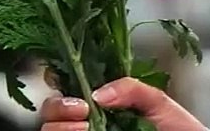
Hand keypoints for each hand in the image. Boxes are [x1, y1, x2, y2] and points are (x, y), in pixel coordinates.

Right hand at [40, 78, 207, 130]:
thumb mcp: (159, 102)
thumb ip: (131, 89)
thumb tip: (98, 94)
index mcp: (102, 104)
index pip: (66, 89)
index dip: (60, 84)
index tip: (77, 88)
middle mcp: (90, 124)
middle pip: (50, 113)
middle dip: (57, 108)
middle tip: (82, 109)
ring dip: (60, 126)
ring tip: (85, 126)